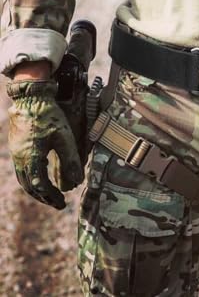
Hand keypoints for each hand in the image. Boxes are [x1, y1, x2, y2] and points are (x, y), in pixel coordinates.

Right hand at [6, 79, 83, 209]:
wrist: (30, 99)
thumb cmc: (49, 116)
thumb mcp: (64, 137)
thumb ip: (70, 159)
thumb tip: (78, 182)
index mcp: (31, 157)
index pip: (40, 185)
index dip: (51, 196)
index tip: (62, 203)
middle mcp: (20, 158)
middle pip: (30, 185)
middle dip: (44, 197)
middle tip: (57, 204)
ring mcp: (16, 152)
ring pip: (24, 178)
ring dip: (36, 189)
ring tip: (49, 195)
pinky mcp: (17, 147)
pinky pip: (22, 169)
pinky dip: (31, 179)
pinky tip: (40, 178)